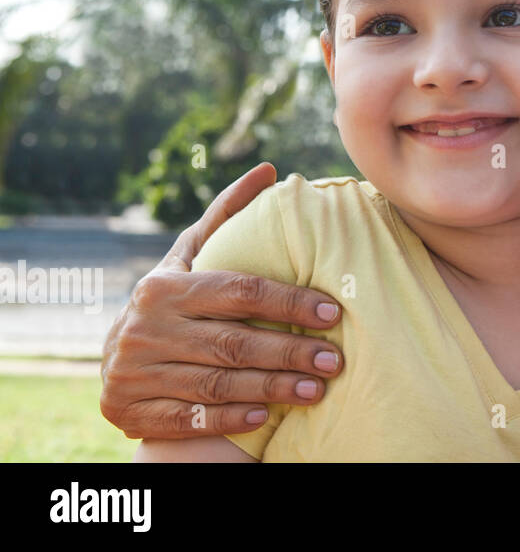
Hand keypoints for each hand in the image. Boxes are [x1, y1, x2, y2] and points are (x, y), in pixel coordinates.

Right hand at [100, 163, 344, 439]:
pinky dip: (230, 419)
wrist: (116, 357)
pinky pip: (189, 420)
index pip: (239, 292)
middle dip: (290, 352)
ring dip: (272, 389)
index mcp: (163, 288)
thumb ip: (227, 215)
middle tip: (334, 360)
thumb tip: (269, 170)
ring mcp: (134, 374)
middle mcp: (146, 330)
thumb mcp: (190, 256)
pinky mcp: (130, 413)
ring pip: (217, 384)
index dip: (289, 303)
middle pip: (233, 342)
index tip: (332, 313)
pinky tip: (267, 415)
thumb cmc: (173, 298)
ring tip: (316, 389)